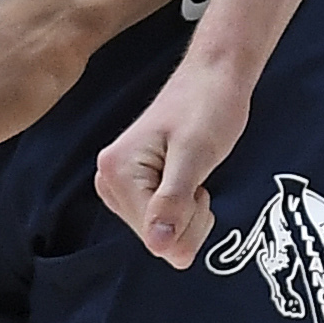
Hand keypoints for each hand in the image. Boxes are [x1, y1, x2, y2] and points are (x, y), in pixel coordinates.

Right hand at [95, 55, 253, 267]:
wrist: (215, 75)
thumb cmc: (209, 105)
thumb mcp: (196, 155)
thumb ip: (174, 202)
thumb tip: (159, 247)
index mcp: (116, 172)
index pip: (154, 237)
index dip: (188, 221)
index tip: (201, 187)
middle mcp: (108, 180)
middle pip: (153, 238)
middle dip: (187, 218)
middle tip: (198, 178)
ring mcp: (119, 183)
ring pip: (159, 232)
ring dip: (187, 212)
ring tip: (193, 172)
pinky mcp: (134, 185)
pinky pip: (161, 220)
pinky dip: (184, 207)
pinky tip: (189, 179)